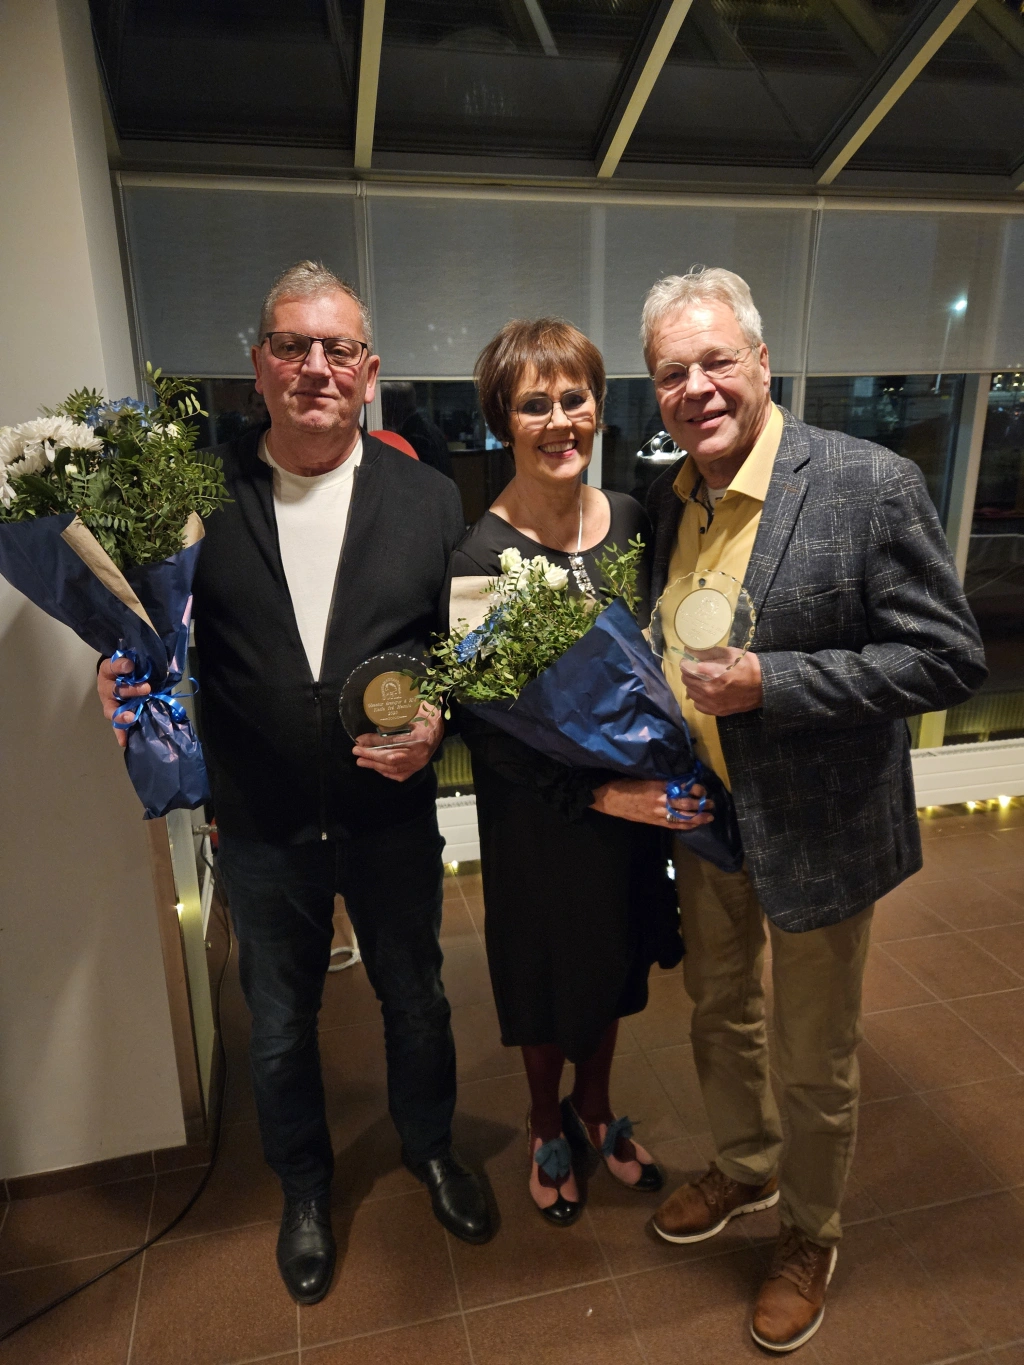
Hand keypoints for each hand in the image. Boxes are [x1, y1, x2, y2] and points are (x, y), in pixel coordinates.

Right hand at [97, 656, 150, 748]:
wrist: (117, 678)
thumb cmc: (126, 670)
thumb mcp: (129, 663)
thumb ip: (139, 666)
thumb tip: (157, 669)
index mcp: (109, 670)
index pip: (113, 665)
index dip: (121, 666)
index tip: (131, 666)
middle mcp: (106, 687)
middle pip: (115, 689)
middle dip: (131, 690)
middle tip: (146, 689)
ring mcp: (108, 702)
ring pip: (112, 709)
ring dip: (122, 714)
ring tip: (130, 718)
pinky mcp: (113, 714)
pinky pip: (116, 724)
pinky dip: (120, 732)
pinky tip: (123, 741)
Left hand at [353, 702, 443, 781]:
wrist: (441, 726)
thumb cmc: (426, 716)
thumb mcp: (413, 712)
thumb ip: (397, 719)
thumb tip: (376, 725)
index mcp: (420, 737)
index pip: (392, 742)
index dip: (374, 741)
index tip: (360, 739)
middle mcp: (420, 754)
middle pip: (391, 758)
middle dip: (371, 756)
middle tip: (356, 751)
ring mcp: (419, 763)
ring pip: (393, 769)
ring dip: (375, 765)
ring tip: (360, 761)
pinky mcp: (417, 768)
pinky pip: (399, 775)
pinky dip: (385, 772)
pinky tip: (375, 767)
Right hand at [591, 778, 713, 829]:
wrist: (611, 799)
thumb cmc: (626, 784)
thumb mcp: (645, 777)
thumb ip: (663, 780)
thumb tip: (680, 780)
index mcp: (659, 786)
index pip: (683, 788)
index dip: (695, 789)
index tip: (702, 788)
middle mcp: (661, 800)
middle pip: (686, 804)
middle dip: (701, 805)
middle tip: (712, 803)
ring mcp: (658, 813)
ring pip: (683, 817)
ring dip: (698, 818)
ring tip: (709, 817)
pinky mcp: (654, 821)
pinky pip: (673, 825)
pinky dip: (686, 826)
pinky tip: (694, 825)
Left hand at [682, 649, 762, 716]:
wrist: (764, 686)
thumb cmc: (747, 666)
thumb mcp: (729, 653)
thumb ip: (707, 652)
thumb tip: (689, 650)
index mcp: (711, 673)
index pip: (686, 668)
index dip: (686, 662)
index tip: (690, 660)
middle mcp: (709, 689)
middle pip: (686, 680)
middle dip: (689, 673)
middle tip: (697, 669)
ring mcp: (712, 702)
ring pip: (691, 692)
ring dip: (694, 685)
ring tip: (703, 680)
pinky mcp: (717, 711)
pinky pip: (698, 705)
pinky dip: (700, 698)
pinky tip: (708, 692)